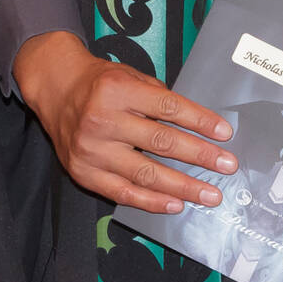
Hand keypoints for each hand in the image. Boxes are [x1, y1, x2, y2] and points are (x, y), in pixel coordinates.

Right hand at [14, 32, 235, 214]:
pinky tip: (175, 205)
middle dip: (199, 156)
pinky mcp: (83, 172)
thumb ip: (159, 98)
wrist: (55, 88)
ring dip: (182, 186)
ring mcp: (91, 149)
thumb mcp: (130, 76)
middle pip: (160, 142)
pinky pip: (122, 193)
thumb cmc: (100, 83)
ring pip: (145, 173)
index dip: (199, 121)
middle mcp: (103, 120)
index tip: (225, 134)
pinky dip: (151, 202)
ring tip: (209, 194)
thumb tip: (199, 126)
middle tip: (227, 166)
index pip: (168, 107)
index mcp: (119, 90)